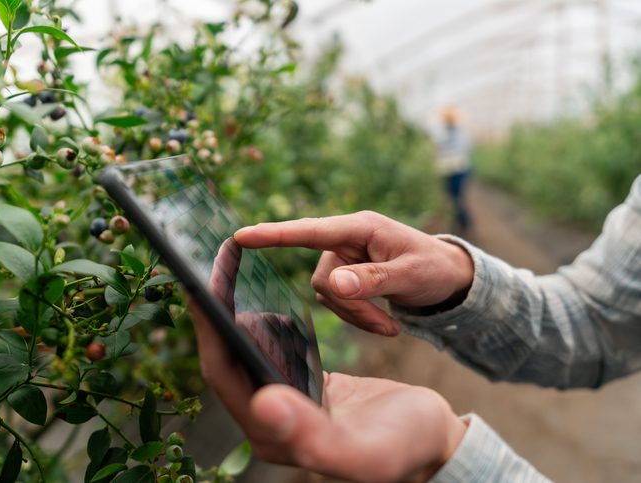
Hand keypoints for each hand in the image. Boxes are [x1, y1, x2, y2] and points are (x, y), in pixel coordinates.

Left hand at [188, 298, 467, 482]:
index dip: (208, 329)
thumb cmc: (406, 447)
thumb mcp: (362, 447)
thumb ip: (310, 435)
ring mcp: (286, 404)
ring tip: (230, 275)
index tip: (199, 285)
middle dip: (215, 313)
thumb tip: (263, 402)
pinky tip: (262, 303)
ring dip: (234, 314)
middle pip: (228, 358)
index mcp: (272, 436)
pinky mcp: (304, 389)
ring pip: (247, 353)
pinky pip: (272, 352)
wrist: (435, 440)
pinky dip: (263, 325)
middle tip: (212, 266)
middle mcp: (270, 421)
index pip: (224, 373)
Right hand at [234, 211, 474, 335]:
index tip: (241, 236)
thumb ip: (372, 279)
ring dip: (356, 316)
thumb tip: (332, 284)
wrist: (449, 279)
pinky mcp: (346, 276)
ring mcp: (344, 259)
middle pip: (321, 278)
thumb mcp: (410, 276)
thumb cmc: (434, 268)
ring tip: (389, 327)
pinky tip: (384, 323)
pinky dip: (357, 317)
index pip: (310, 230)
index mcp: (360, 227)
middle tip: (385, 327)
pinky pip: (335, 302)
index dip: (274, 235)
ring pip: (327, 295)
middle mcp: (346, 240)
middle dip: (351, 307)